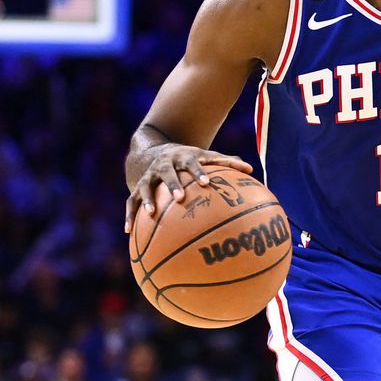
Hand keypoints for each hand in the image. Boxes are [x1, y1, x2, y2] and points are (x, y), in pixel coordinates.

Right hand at [124, 144, 254, 232]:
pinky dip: (129, 216)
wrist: (152, 149)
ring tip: (150, 214)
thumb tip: (251, 169)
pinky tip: (128, 231)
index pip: (193, 164)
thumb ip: (227, 163)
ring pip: (146, 187)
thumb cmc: (188, 159)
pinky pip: (131, 202)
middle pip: (167, 173)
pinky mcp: (137, 187)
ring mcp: (149, 176)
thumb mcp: (204, 156)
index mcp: (183, 158)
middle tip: (180, 197)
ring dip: (148, 199)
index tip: (207, 183)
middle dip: (173, 184)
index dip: (199, 172)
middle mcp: (164, 165)